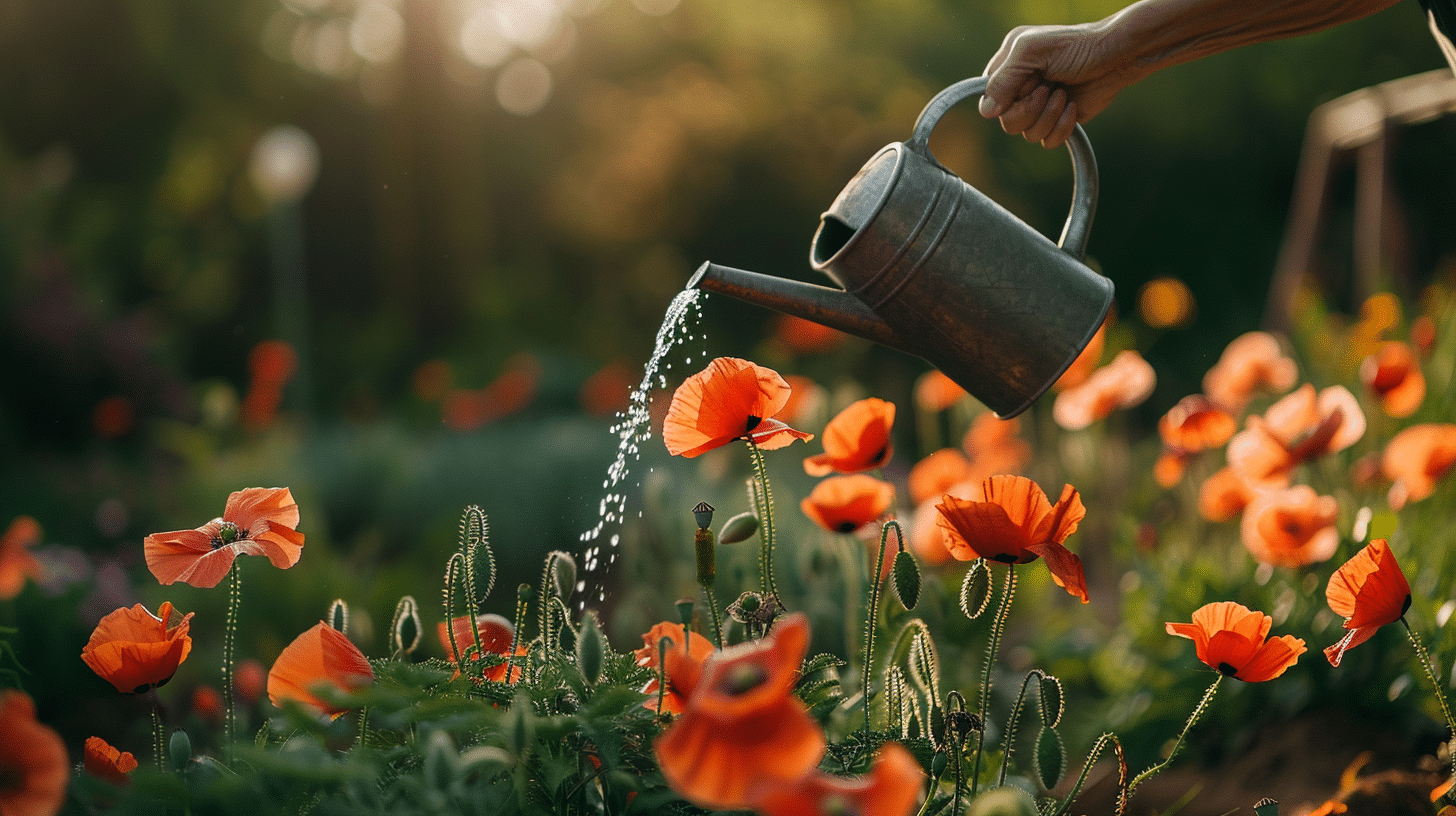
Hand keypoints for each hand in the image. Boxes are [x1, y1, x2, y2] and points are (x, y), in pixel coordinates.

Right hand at [979, 22, 1147, 148]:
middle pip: (1007, 121)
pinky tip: (1073, 107)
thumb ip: (1004, 79)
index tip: (1028, 87)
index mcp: (1009, 66)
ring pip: (1027, 135)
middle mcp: (1021, 89)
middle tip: (1049, 88)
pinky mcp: (1057, 121)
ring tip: (1063, 94)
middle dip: (1031, 109)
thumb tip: (987, 112)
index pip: (988, 98)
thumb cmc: (1078, 46)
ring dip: (1048, 116)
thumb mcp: (1032, 51)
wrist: (1118, 58)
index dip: (1006, 100)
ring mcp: (1039, 107)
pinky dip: (1062, 128)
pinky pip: (1047, 142)